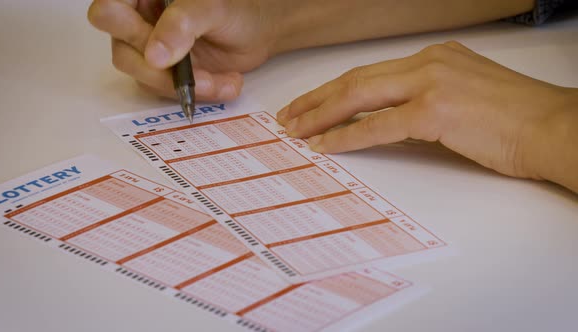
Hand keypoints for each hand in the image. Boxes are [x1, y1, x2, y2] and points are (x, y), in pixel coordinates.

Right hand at [88, 0, 279, 99]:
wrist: (259, 32)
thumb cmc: (238, 9)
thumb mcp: (212, 8)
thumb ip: (182, 25)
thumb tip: (154, 55)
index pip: (109, 10)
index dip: (127, 30)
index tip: (156, 46)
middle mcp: (139, 21)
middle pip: (123, 52)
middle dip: (161, 68)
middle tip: (193, 66)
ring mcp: (151, 50)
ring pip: (145, 78)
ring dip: (183, 85)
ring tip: (219, 80)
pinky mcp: (166, 74)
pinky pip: (167, 91)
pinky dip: (196, 93)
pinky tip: (223, 83)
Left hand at [277, 41, 577, 191]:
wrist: (552, 129)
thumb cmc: (515, 121)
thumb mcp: (463, 99)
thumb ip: (424, 104)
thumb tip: (388, 122)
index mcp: (435, 58)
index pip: (370, 73)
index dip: (335, 90)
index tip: (311, 105)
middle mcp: (429, 63)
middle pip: (356, 80)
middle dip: (317, 100)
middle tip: (290, 116)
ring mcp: (431, 84)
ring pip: (359, 97)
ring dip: (322, 116)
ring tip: (297, 130)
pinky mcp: (436, 111)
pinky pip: (378, 125)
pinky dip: (348, 136)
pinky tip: (326, 146)